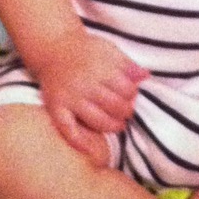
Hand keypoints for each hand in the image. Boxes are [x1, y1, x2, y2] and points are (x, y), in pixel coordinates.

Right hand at [34, 32, 147, 166]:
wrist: (53, 48)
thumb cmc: (85, 49)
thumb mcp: (109, 49)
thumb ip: (127, 64)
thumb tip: (145, 76)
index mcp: (99, 68)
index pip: (125, 89)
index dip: (132, 94)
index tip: (132, 94)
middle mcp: (84, 84)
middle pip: (114, 106)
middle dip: (125, 111)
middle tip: (126, 110)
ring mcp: (69, 98)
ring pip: (96, 120)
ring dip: (112, 126)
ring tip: (118, 124)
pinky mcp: (55, 108)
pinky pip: (67, 129)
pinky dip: (79, 142)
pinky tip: (90, 150)